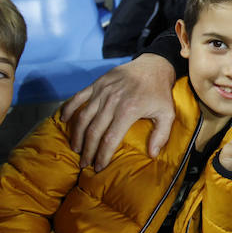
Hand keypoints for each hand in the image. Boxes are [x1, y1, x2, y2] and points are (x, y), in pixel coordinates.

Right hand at [60, 54, 176, 170]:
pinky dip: (68, 109)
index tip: (99, 167)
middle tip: (85, 163)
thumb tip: (152, 155)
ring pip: (83, 117)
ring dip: (77, 135)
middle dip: (87, 151)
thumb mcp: (167, 113)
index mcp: (128, 110)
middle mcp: (112, 101)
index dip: (102, 155)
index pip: (110, 139)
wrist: (154, 65)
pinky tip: (63, 121)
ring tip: (76, 149)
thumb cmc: (160, 92)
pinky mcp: (97, 83)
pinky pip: (78, 97)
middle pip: (93, 132)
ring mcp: (102, 91)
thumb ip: (161, 135)